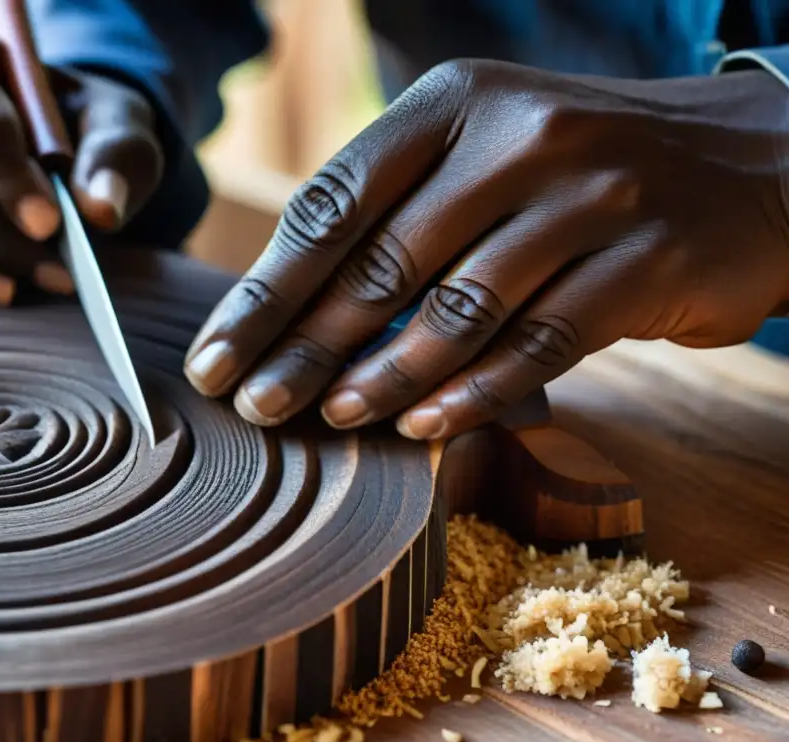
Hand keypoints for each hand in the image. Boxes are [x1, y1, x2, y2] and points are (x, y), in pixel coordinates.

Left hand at [184, 60, 788, 439]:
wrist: (744, 162)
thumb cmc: (576, 172)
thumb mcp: (482, 154)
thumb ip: (399, 214)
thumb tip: (290, 311)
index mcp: (453, 104)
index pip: (333, 205)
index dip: (265, 292)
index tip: (215, 359)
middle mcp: (517, 137)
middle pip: (382, 262)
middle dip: (304, 344)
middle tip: (254, 406)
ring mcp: (589, 196)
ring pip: (460, 310)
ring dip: (384, 377)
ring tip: (330, 419)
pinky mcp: (646, 261)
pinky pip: (541, 345)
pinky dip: (474, 394)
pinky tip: (423, 427)